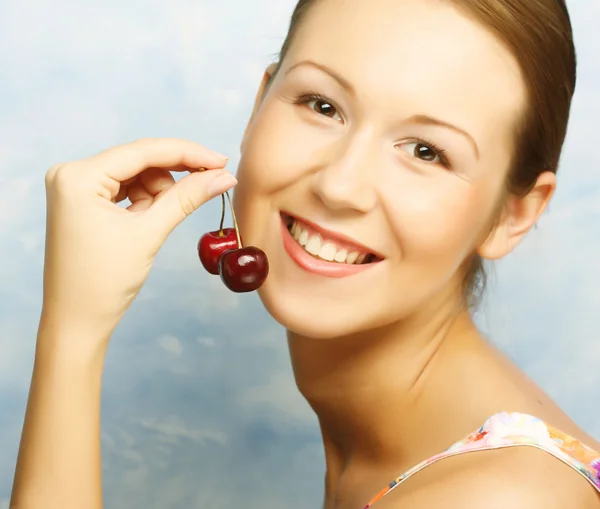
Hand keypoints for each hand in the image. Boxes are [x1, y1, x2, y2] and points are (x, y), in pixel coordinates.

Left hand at [41, 138, 237, 342]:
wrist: (76, 321)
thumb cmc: (103, 282)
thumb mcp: (149, 233)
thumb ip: (187, 198)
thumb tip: (223, 176)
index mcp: (77, 177)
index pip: (142, 151)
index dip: (187, 153)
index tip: (221, 161)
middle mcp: (70, 174)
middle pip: (138, 160)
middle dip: (173, 175)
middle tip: (210, 183)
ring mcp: (75, 188)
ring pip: (135, 175)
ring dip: (159, 191)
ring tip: (162, 221)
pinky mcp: (82, 202)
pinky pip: (124, 189)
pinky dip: (145, 201)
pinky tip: (151, 219)